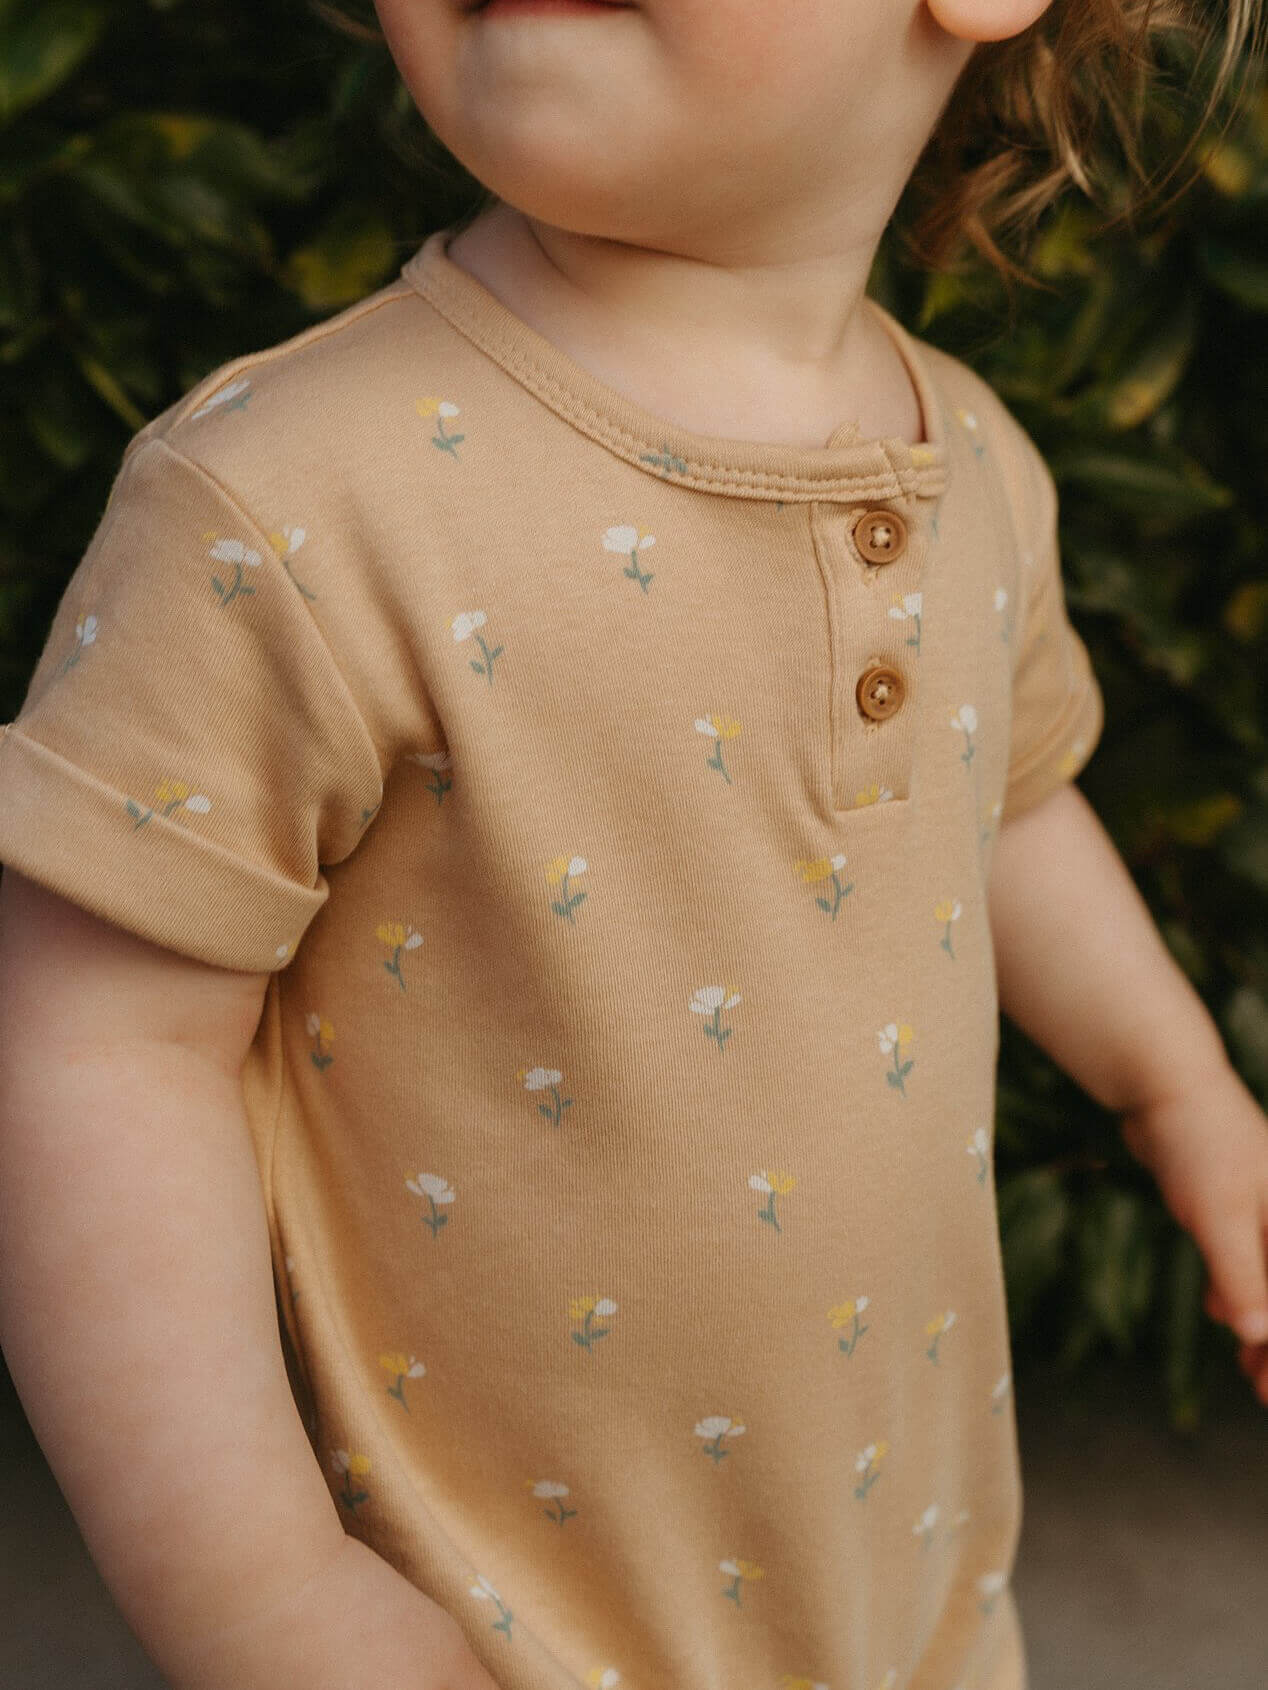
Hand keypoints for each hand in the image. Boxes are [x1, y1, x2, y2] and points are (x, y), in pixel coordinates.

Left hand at [1120, 1055, 1267, 1404]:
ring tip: (1248, 1374)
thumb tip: (1259, 1335)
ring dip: (1263, 1327)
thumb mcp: (1220, 1218)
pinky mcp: (1240, 1213)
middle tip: (1260, 1390)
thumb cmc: (1201, 1143)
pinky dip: (1241, 1294)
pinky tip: (1220, 1309)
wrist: (1164, 1089)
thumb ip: (1244, 1276)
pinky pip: (1252, 1267)